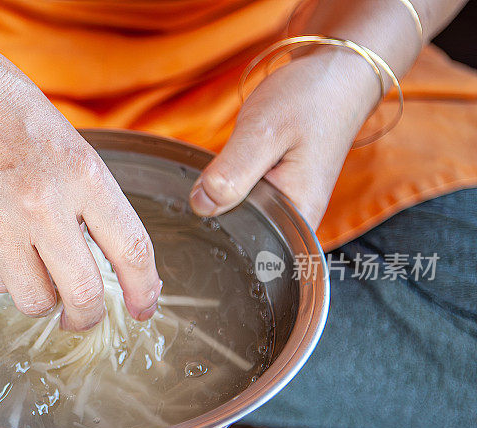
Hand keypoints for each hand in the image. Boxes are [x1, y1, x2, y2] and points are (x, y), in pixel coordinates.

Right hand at [0, 37, 161, 330]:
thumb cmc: (7, 108)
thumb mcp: (70, 144)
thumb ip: (91, 201)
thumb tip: (110, 258)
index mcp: (82, 174)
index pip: (130, 249)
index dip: (144, 290)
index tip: (143, 308)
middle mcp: (43, 205)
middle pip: (83, 294)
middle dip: (89, 316)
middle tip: (86, 315)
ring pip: (35, 301)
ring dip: (45, 299)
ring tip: (40, 275)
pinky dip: (7, 278)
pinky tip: (5, 249)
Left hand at [189, 48, 381, 227]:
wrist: (337, 73)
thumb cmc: (309, 99)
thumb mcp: (263, 132)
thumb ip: (232, 173)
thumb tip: (201, 206)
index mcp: (299, 218)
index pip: (245, 243)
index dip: (219, 220)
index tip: (215, 189)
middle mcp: (297, 221)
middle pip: (240, 229)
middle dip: (221, 202)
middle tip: (233, 162)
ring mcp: (288, 207)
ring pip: (239, 212)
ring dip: (227, 189)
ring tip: (243, 157)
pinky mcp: (279, 192)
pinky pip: (245, 197)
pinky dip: (234, 180)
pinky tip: (242, 161)